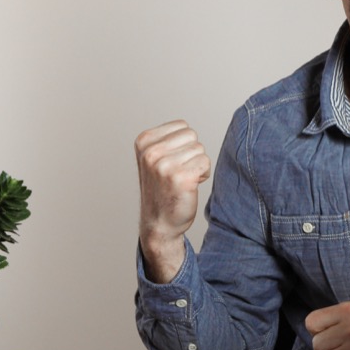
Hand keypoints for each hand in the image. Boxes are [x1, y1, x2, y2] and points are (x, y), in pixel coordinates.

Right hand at [135, 120, 210, 283]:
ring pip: (200, 149)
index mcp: (143, 141)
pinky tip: (190, 186)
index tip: (171, 161)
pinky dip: (203, 175)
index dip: (183, 144)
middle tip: (179, 172)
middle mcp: (151, 152)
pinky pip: (206, 163)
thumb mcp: (153, 158)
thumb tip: (187, 128)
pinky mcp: (181, 178)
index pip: (181, 125)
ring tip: (183, 180)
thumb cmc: (161, 189)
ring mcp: (164, 165)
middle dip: (192, 153)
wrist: (159, 223)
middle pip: (192, 135)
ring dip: (197, 165)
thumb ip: (166, 140)